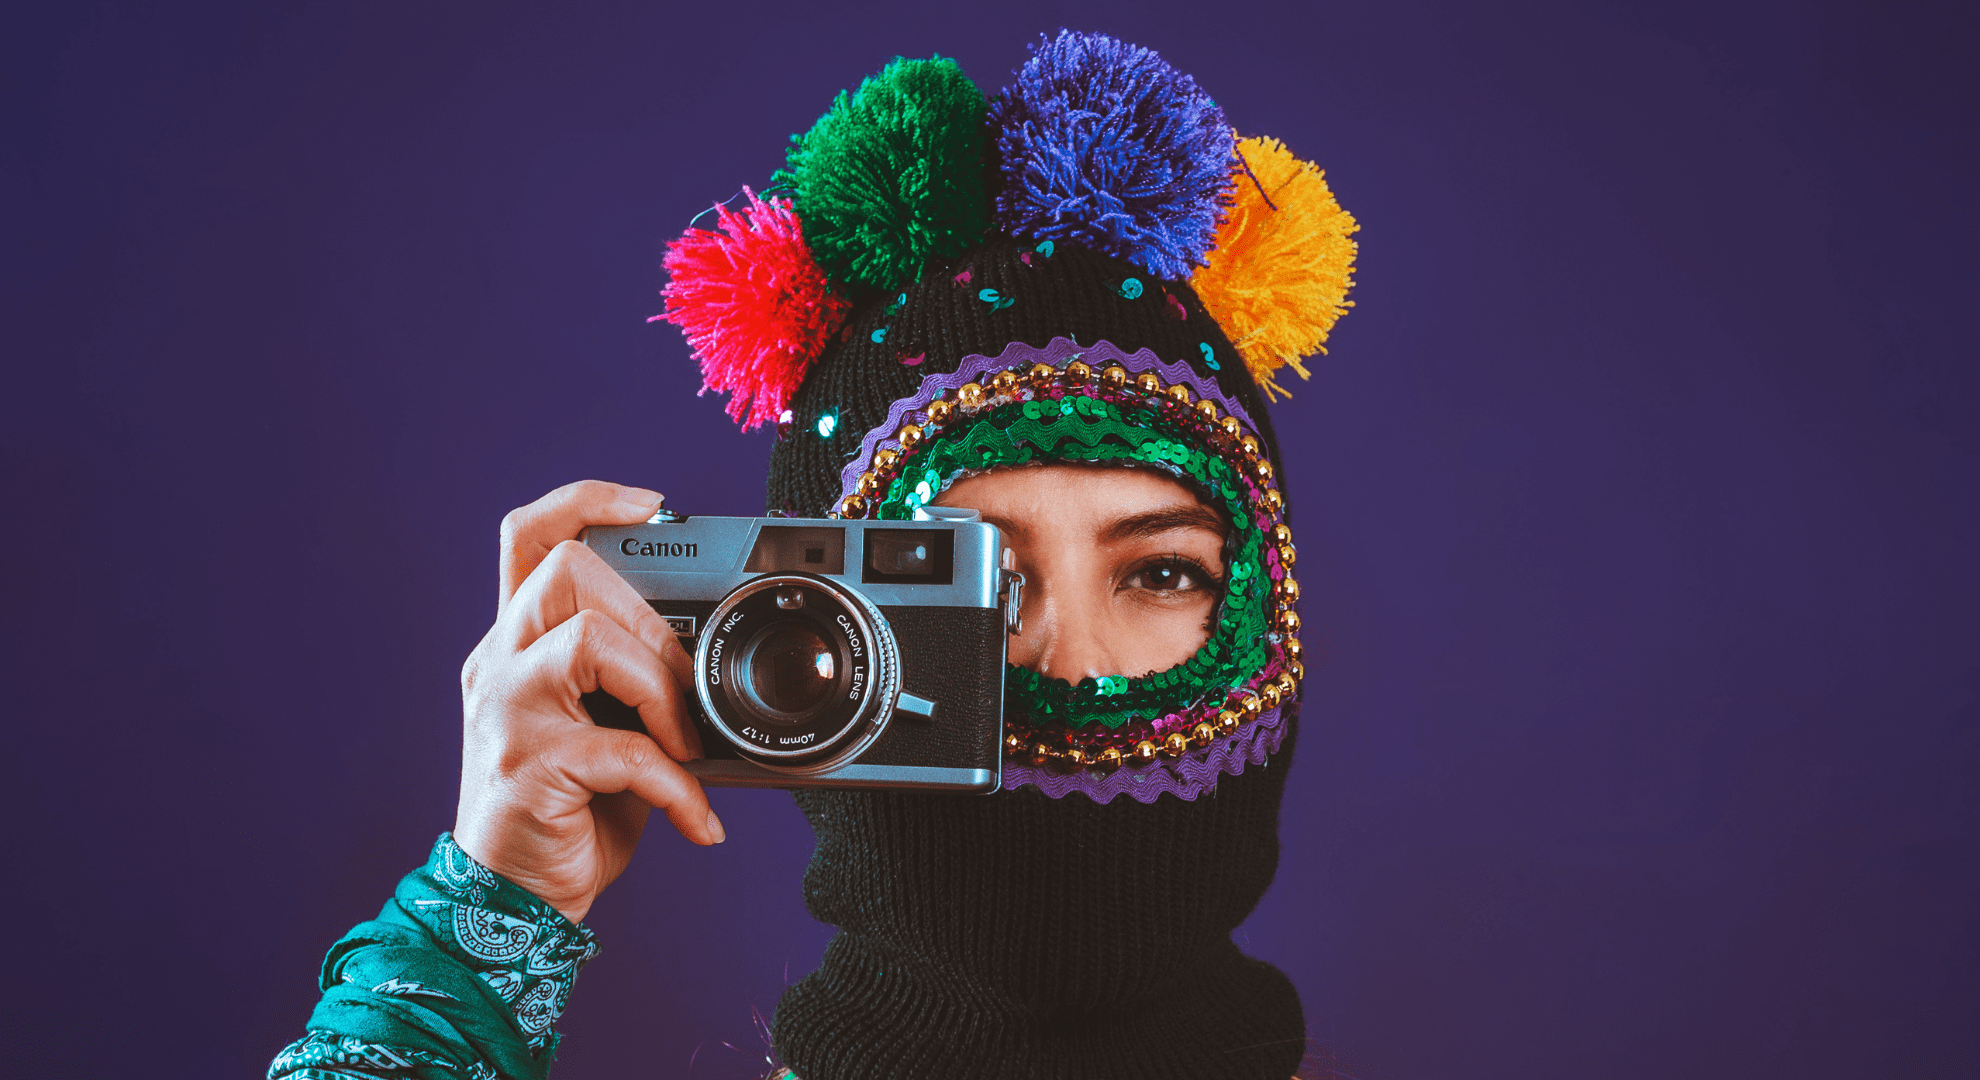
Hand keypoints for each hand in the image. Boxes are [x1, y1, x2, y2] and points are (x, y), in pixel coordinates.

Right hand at [453, 480, 720, 923]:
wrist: (516, 901)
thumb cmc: (569, 811)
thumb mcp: (601, 727)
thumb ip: (631, 679)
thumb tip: (711, 658)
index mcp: (516, 643)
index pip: (528, 535)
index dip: (585, 500)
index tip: (652, 506)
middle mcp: (499, 665)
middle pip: (565, 570)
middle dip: (647, 617)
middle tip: (679, 687)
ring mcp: (507, 713)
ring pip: (586, 640)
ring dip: (659, 688)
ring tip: (684, 743)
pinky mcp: (528, 768)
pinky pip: (621, 749)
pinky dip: (675, 786)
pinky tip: (695, 819)